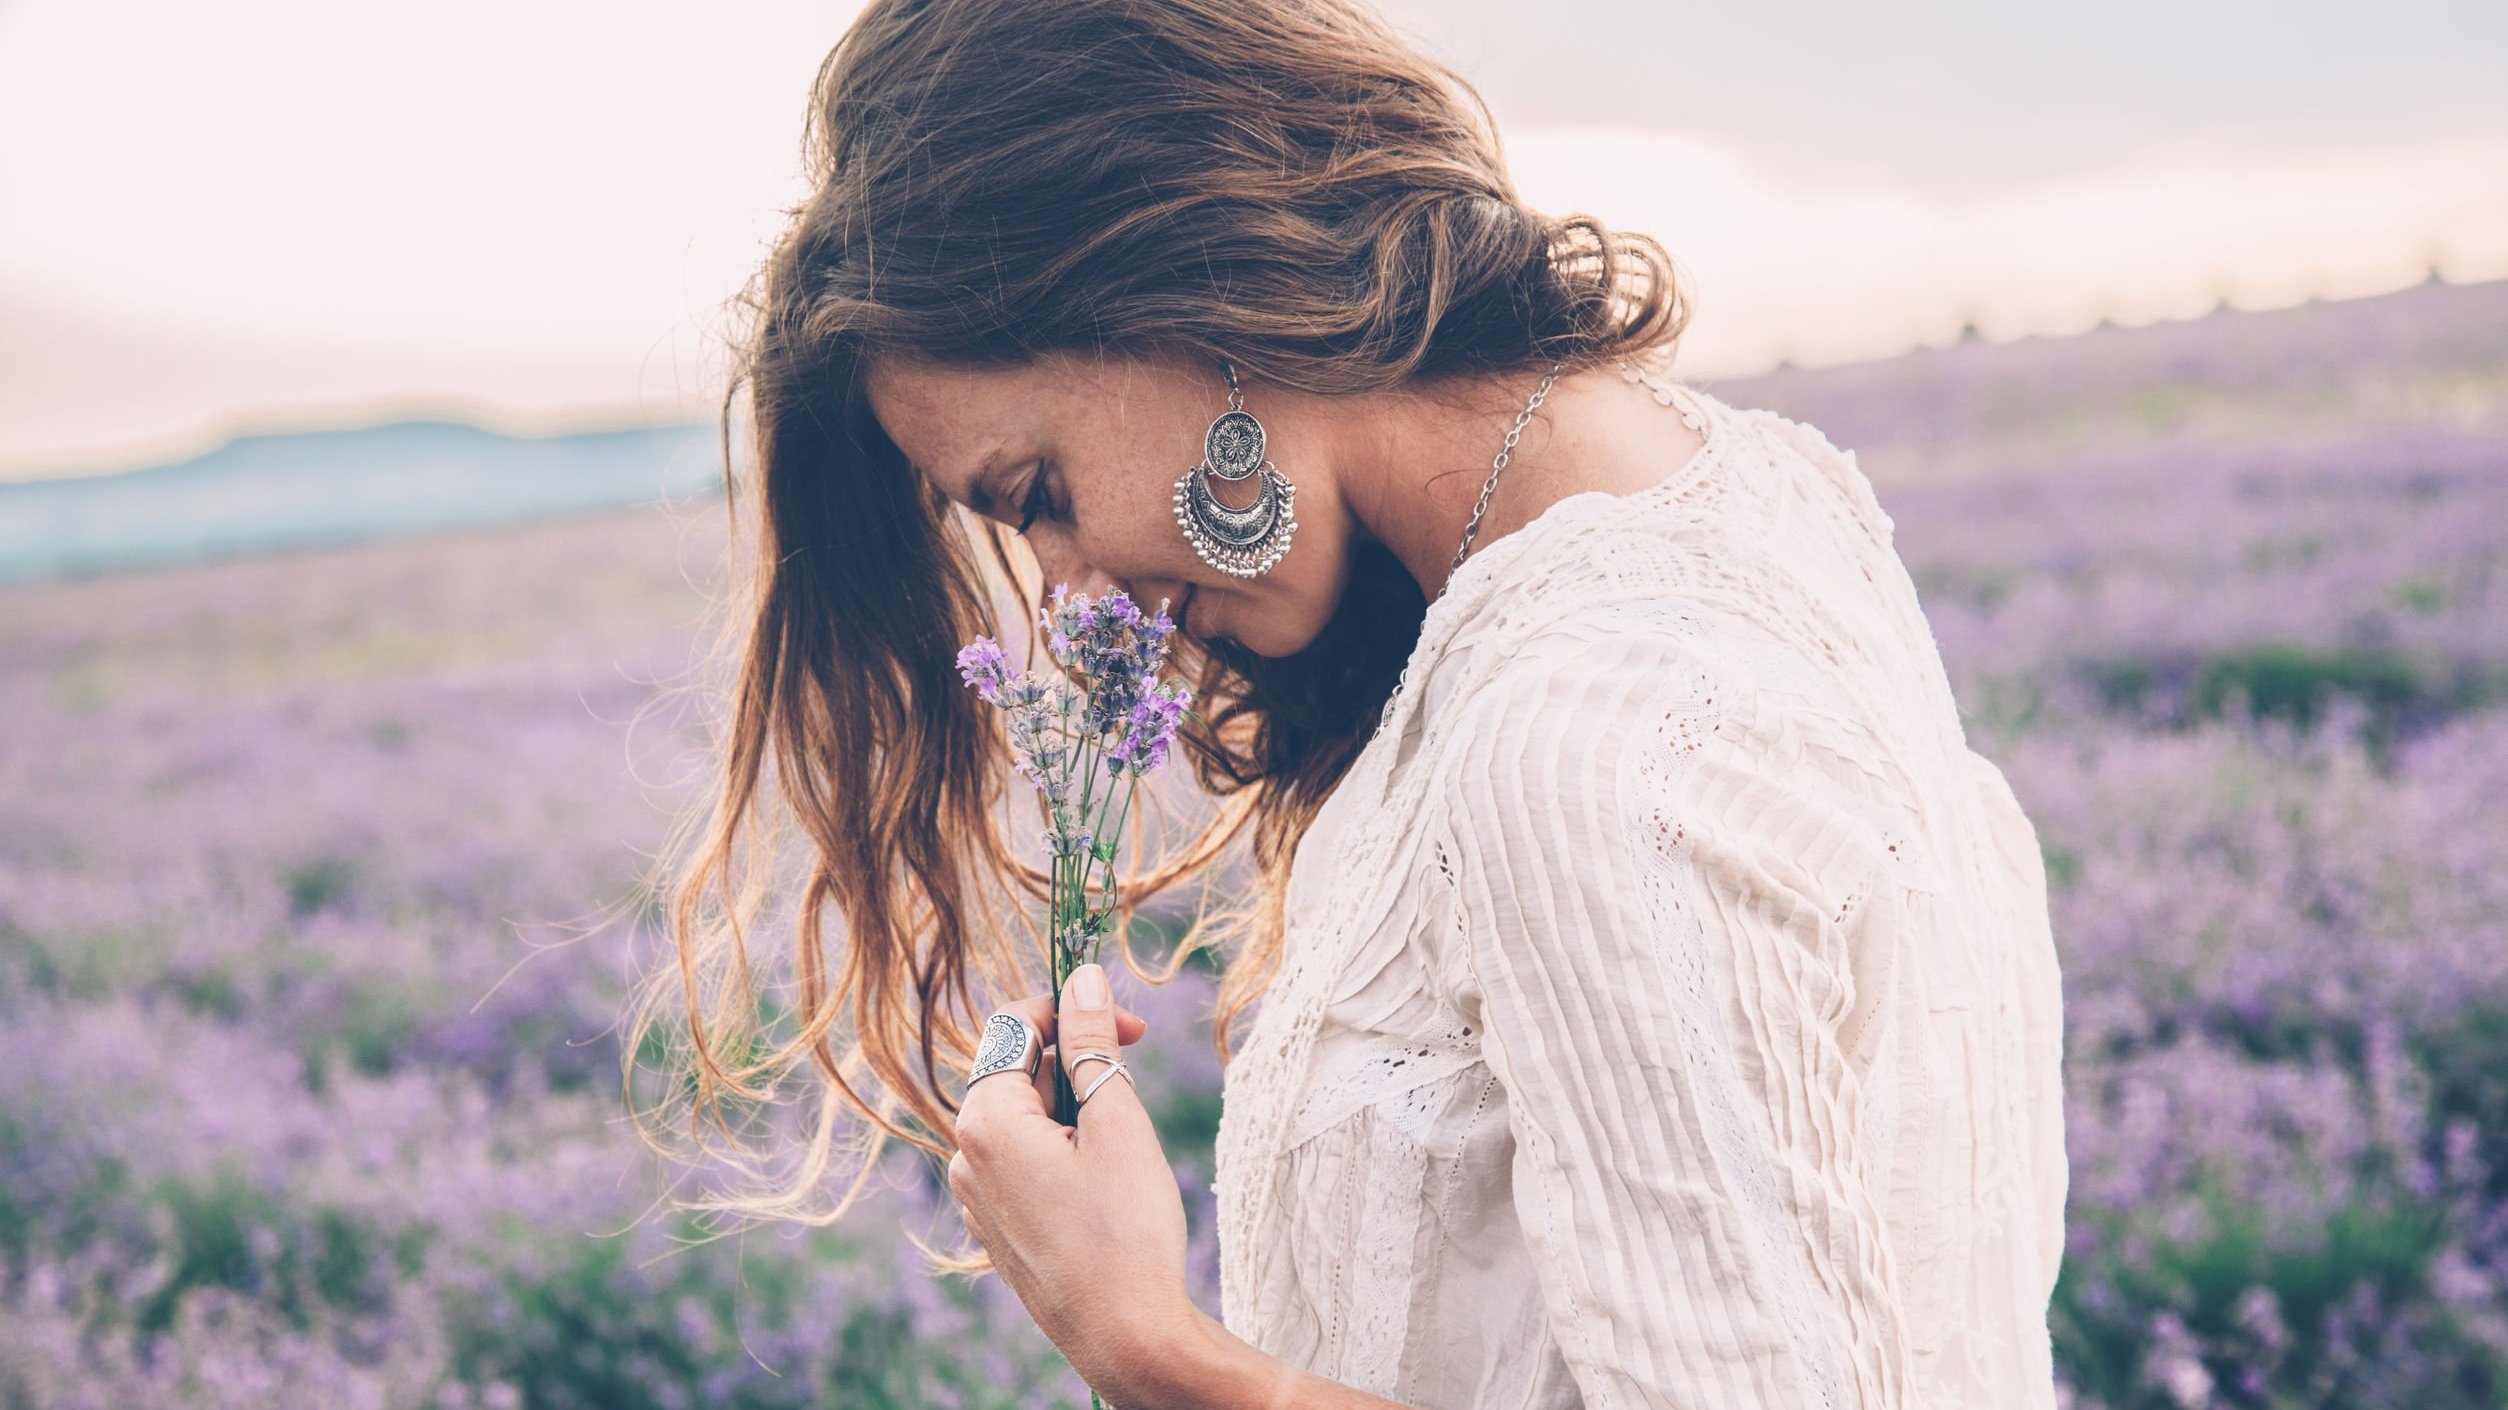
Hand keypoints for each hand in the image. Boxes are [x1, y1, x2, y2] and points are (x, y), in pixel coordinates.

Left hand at [948, 963, 1197, 1402]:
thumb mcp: (1116, 1120)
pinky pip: (1022, 1162)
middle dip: (1076, 1061)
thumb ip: (1093, 1042)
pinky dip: (1061, 1150)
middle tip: (1135, 1079)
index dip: (1074, 1009)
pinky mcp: (997, 1228)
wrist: (1125, 1336)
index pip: (1015, 1026)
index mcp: (985, 1120)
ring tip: (1121, 1143)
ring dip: (1072, 1108)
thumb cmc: (1125, 1229)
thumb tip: (1084, 977)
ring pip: (1023, 1118)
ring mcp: (977, 1197)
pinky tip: (1101, 1182)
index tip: (1132, 1025)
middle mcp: (965, 1155)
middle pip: (1018, 1071)